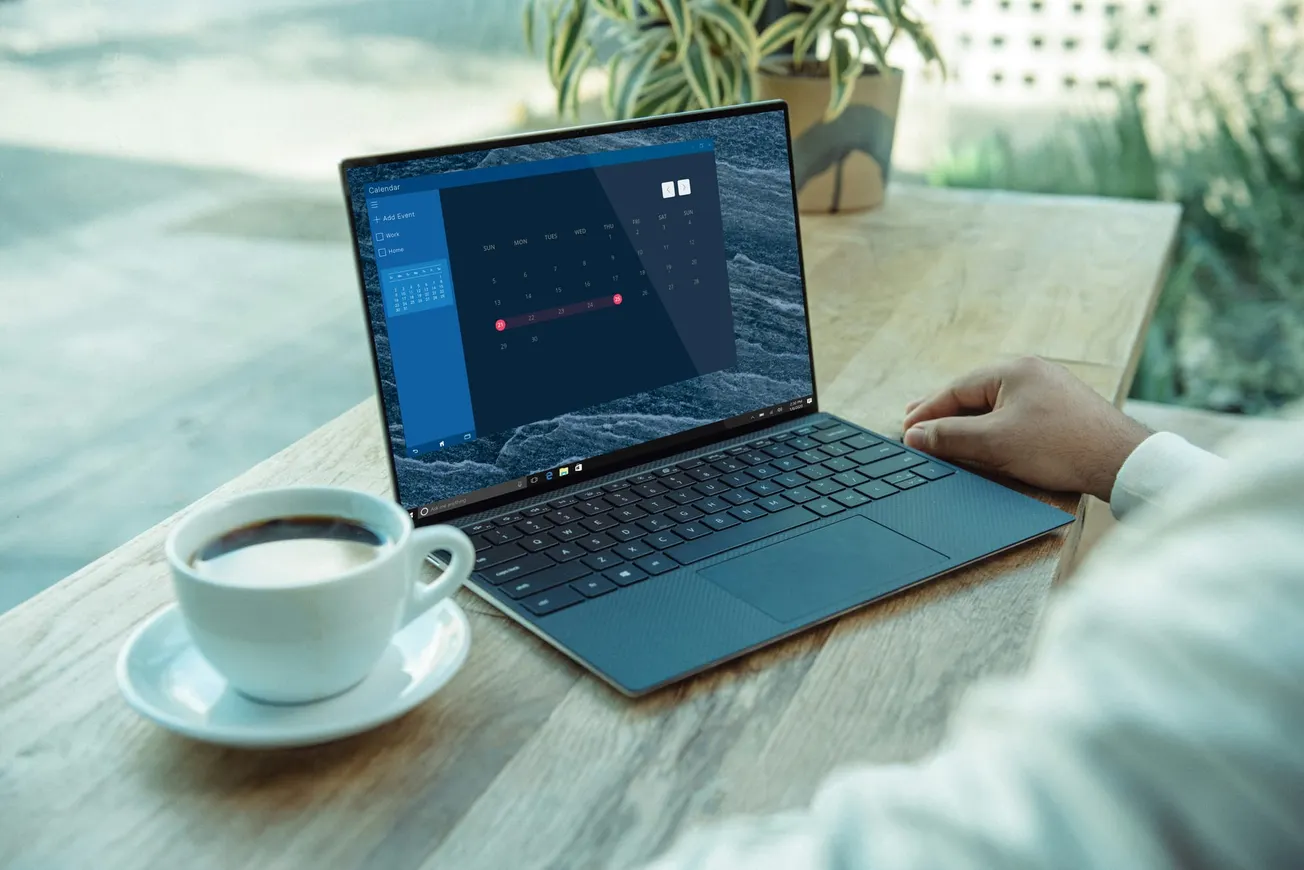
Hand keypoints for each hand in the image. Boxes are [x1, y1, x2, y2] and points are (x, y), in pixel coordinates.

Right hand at [901, 356, 1150, 500]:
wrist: (1121, 461)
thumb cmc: (1060, 447)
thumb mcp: (994, 443)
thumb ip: (950, 436)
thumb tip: (915, 435)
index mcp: (1014, 369)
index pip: (956, 389)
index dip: (927, 412)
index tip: (905, 431)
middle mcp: (1032, 372)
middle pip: (974, 392)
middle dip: (943, 412)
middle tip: (913, 424)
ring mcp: (1050, 389)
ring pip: (995, 404)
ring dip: (967, 421)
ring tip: (944, 434)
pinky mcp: (1063, 411)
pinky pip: (1015, 414)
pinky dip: (993, 427)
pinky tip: (985, 440)